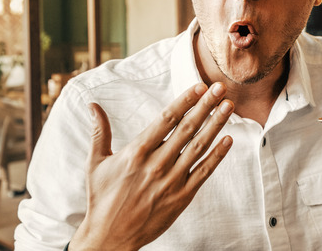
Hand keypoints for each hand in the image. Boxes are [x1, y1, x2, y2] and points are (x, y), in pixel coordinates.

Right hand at [69, 83, 233, 249]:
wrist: (110, 236)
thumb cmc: (102, 198)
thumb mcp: (96, 163)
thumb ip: (99, 132)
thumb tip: (93, 105)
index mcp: (136, 152)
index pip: (166, 119)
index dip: (185, 101)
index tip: (199, 86)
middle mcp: (156, 164)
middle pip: (187, 128)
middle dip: (206, 106)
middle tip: (220, 88)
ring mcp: (171, 180)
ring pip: (198, 147)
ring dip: (216, 125)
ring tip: (229, 107)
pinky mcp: (182, 196)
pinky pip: (204, 172)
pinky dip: (218, 156)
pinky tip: (229, 140)